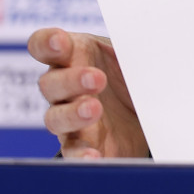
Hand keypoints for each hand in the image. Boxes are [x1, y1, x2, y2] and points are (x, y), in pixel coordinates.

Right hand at [29, 28, 148, 158]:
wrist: (143, 113)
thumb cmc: (128, 72)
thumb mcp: (131, 53)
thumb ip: (131, 45)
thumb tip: (150, 38)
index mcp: (72, 55)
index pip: (43, 46)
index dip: (46, 43)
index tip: (61, 42)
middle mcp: (64, 88)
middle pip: (50, 84)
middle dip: (71, 80)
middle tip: (98, 78)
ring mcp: (69, 117)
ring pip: (55, 118)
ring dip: (73, 114)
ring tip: (94, 109)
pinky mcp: (82, 145)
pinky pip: (73, 152)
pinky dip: (81, 154)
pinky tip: (92, 156)